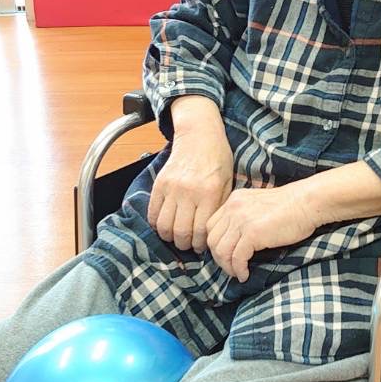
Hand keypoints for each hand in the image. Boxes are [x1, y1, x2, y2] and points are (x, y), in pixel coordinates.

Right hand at [147, 122, 233, 252]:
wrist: (199, 135)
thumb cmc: (218, 158)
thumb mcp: (228, 182)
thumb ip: (219, 207)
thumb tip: (213, 233)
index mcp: (210, 193)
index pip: (201, 230)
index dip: (201, 244)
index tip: (202, 246)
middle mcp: (189, 192)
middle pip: (181, 232)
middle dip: (185, 244)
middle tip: (189, 244)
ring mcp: (171, 188)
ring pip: (164, 226)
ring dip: (170, 237)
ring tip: (177, 236)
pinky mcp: (159, 184)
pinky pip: (153, 213)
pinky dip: (157, 225)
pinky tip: (166, 225)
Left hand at [207, 186, 322, 282]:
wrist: (308, 202)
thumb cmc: (291, 207)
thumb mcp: (259, 205)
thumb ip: (245, 216)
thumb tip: (237, 240)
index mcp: (234, 200)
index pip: (211, 226)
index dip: (215, 244)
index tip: (225, 256)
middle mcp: (233, 208)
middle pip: (212, 240)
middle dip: (219, 259)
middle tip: (231, 268)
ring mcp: (241, 220)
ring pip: (221, 251)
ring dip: (228, 267)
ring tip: (238, 273)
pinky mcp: (252, 233)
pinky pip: (236, 258)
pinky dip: (239, 270)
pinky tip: (245, 274)